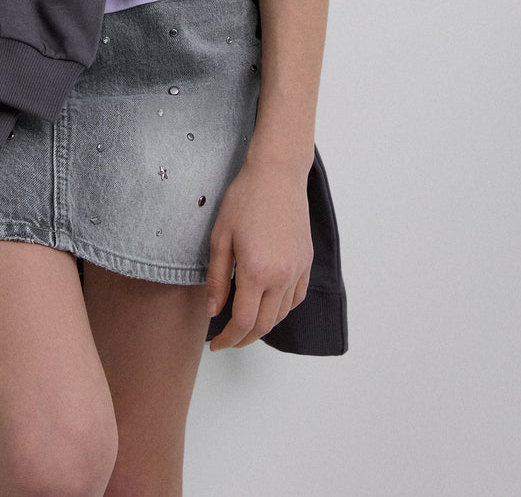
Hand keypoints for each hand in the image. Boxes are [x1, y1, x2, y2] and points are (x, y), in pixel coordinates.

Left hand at [205, 153, 312, 349]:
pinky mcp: (307, 261)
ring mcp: (298, 270)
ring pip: (282, 314)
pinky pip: (296, 297)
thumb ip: (217, 278)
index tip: (216, 345)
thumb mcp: (220, 236)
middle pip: (265, 324)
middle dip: (244, 338)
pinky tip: (269, 306)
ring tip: (244, 325)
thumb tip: (214, 311)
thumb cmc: (245, 198)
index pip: (243, 321)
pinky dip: (282, 309)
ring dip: (263, 326)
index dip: (228, 339)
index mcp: (257, 271)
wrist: (277, 174)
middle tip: (227, 340)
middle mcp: (282, 276)